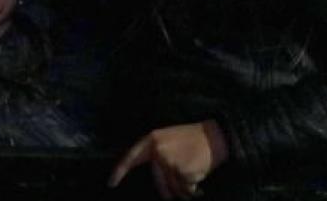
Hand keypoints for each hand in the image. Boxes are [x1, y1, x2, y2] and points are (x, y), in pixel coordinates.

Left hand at [109, 120, 228, 199]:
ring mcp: (169, 161)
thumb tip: (151, 175)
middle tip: (182, 184)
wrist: (215, 136)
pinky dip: (193, 187)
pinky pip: (185, 188)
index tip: (111, 183)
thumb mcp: (170, 139)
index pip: (131, 157)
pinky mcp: (181, 170)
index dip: (119, 171)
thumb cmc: (193, 139)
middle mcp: (158, 150)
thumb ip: (156, 154)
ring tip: (194, 173)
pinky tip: (200, 173)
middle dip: (169, 190)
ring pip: (173, 188)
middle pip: (158, 182)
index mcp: (152, 140)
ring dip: (184, 188)